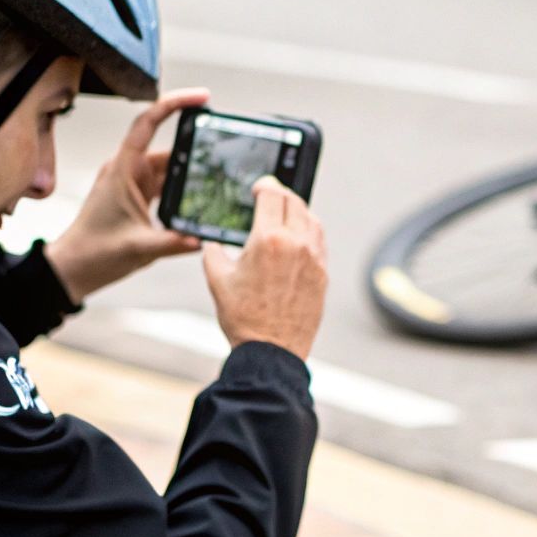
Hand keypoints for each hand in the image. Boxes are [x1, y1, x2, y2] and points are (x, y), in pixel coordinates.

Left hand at [46, 89, 204, 302]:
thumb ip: (173, 242)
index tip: (201, 98)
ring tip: (217, 175)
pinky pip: (165, 183)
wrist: (73, 270)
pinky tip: (199, 195)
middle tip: (222, 145)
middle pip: (165, 145)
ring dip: (190, 170)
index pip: (147, 123)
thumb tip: (201, 238)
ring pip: (168, 166)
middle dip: (194, 144)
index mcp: (122, 170)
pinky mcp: (137, 197)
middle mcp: (127, 171)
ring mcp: (132, 184)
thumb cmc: (94, 253)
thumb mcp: (139, 248)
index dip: (174, 104)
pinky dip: (182, 186)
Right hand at [201, 177, 327, 358]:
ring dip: (298, 210)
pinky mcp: (323, 273)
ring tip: (285, 212)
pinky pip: (319, 241)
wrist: (272, 351)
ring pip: (311, 219)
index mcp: (269, 239)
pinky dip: (309, 231)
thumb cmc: (243, 318)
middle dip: (281, 194)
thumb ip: (213, 252)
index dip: (265, 185)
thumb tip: (213, 243)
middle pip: (294, 202)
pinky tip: (299, 236)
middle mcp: (297, 243)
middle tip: (271, 194)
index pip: (272, 195)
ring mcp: (314, 258)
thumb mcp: (217, 280)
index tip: (260, 186)